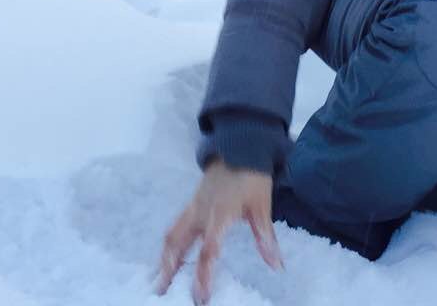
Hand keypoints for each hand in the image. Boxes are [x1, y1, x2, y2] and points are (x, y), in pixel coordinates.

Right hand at [156, 161, 282, 303]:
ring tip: (159, 279)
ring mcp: (193, 206)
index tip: (200, 296)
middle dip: (169, 268)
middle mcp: (200, 212)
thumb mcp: (262, 206)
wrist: (240, 145)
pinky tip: (169, 256)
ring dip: (165, 257)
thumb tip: (277, 266)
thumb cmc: (252, 176)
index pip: (208, 249)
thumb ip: (266, 238)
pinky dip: (169, 245)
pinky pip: (176, 226)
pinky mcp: (192, 203)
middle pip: (177, 242)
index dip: (204, 274)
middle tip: (161, 292)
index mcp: (219, 214)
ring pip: (172, 234)